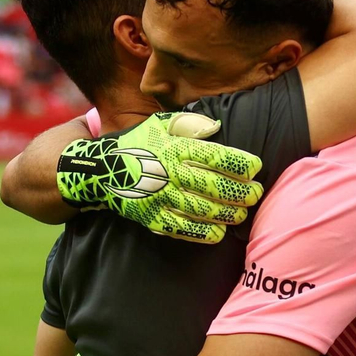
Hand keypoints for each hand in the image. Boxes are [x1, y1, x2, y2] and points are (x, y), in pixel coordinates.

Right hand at [56, 112, 262, 243]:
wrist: (100, 170)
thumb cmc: (139, 144)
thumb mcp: (160, 124)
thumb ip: (189, 123)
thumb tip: (216, 127)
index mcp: (173, 148)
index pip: (214, 155)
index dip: (239, 163)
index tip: (255, 167)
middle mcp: (167, 173)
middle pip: (212, 185)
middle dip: (239, 191)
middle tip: (256, 193)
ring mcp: (159, 198)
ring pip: (201, 210)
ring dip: (227, 213)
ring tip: (242, 212)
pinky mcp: (150, 218)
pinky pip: (181, 228)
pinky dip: (202, 232)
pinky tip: (219, 231)